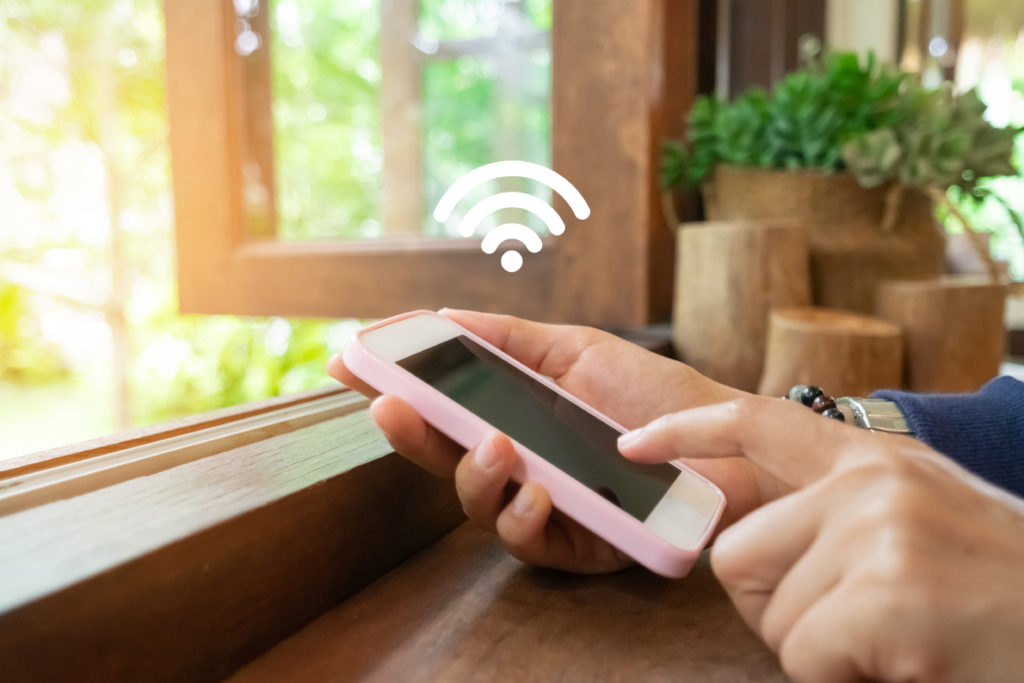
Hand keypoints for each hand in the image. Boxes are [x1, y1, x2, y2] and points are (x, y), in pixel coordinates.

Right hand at [327, 309, 773, 573]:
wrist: (724, 436)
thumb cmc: (651, 392)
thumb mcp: (576, 348)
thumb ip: (508, 336)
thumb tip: (441, 316)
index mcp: (511, 416)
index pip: (439, 407)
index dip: (395, 388)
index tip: (348, 364)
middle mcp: (518, 463)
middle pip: (443, 458)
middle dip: (409, 434)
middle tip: (387, 406)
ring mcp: (543, 504)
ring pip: (477, 504)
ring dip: (472, 475)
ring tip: (493, 445)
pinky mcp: (576, 544)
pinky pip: (528, 540)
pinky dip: (523, 515)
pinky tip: (535, 490)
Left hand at [620, 396, 1023, 681]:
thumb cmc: (1001, 598)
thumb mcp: (923, 526)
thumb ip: (841, 516)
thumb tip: (744, 543)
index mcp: (877, 460)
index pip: (756, 421)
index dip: (685, 431)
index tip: (632, 444)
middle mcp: (872, 481)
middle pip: (735, 554)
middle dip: (774, 610)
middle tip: (852, 632)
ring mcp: (881, 531)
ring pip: (770, 617)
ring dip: (821, 655)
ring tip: (898, 647)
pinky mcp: (890, 594)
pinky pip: (807, 658)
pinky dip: (845, 682)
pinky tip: (910, 669)